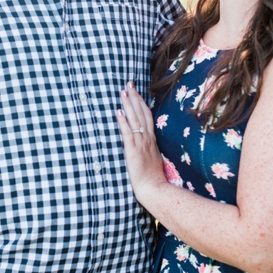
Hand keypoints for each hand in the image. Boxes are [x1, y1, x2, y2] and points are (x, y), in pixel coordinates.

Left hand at [116, 82, 165, 203]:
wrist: (154, 188)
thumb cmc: (153, 177)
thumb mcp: (153, 159)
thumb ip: (149, 149)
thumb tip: (146, 144)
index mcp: (152, 140)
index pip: (147, 116)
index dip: (141, 103)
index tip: (136, 91)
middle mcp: (147, 138)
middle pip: (142, 113)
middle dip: (134, 97)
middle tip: (128, 84)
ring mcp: (141, 143)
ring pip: (135, 119)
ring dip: (128, 105)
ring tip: (123, 92)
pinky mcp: (133, 150)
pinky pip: (128, 132)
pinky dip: (123, 121)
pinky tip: (118, 112)